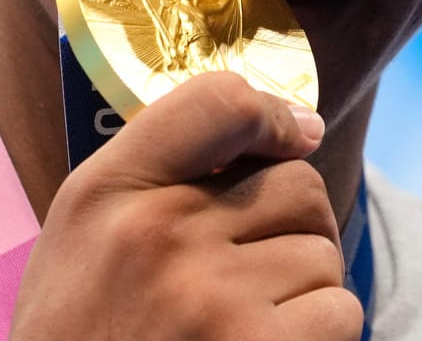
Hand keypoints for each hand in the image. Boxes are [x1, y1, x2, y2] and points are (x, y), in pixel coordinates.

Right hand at [10, 72, 362, 339]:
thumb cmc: (83, 329)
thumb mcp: (85, 231)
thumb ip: (162, 168)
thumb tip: (300, 130)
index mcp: (109, 193)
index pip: (217, 102)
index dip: (274, 115)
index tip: (293, 137)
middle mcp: (161, 235)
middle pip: (298, 187)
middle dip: (294, 225)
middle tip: (257, 268)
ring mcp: (212, 299)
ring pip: (323, 255)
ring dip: (304, 289)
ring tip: (246, 320)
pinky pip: (338, 314)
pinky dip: (317, 335)